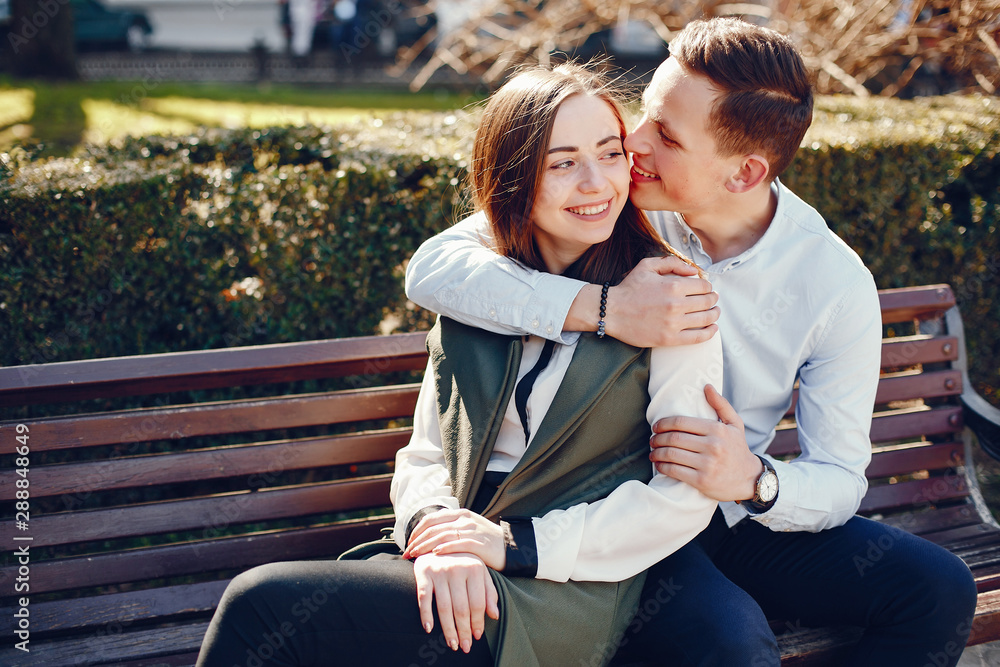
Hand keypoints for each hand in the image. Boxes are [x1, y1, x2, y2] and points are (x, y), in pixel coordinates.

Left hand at [404, 508, 505, 570]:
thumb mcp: (468, 529)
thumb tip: (430, 537)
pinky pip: (456, 544)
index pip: (431, 519)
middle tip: (406, 553)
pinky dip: (443, 549)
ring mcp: (470, 530)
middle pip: (432, 528)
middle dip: (416, 541)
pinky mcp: (477, 543)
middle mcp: (463, 519)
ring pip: (441, 536)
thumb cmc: (486, 542)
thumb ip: (452, 529)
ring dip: (424, 546)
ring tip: (414, 556)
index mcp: (460, 514)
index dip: (416, 531)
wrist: (510, 547)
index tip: (408, 543)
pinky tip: (434, 555)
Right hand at [413, 552, 499, 653]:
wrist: (437, 542)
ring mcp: (440, 571)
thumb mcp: (479, 571)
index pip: (478, 603)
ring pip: (444, 607)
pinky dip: (425, 614)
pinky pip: (424, 598)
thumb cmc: (462, 561)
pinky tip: (428, 628)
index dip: (478, 622)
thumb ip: (489, 592)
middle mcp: (458, 569)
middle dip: (464, 630)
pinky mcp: (424, 573)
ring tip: (452, 643)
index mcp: (475, 568)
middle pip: (462, 608)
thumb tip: (495, 615)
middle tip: (464, 646)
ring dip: (448, 629)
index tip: (477, 636)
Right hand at [568, 256, 718, 346]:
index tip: (706, 289)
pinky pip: (697, 337)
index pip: (704, 286)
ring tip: (714, 312)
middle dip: (713, 299)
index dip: (708, 286)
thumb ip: (672, 262)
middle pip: (708, 302)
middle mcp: (676, 305)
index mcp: (673, 285)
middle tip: (713, 300)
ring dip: (714, 314)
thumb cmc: (629, 288)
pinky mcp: (669, 339)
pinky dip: (709, 332)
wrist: (611, 311)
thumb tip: (693, 270)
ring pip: (706, 319)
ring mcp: (673, 324)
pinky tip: (712, 328)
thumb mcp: (647, 266)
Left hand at [649, 385, 760, 501]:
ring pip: (672, 455)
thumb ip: (721, 404)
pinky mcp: (702, 481)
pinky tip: (659, 464)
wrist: (750, 478)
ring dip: (657, 453)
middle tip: (652, 440)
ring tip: (653, 452)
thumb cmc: (738, 449)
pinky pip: (675, 471)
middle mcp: (712, 446)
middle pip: (674, 438)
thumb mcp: (735, 424)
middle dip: (657, 439)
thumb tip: (706, 386)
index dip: (663, 424)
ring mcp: (707, 464)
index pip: (681, 423)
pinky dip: (662, 467)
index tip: (656, 427)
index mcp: (717, 429)